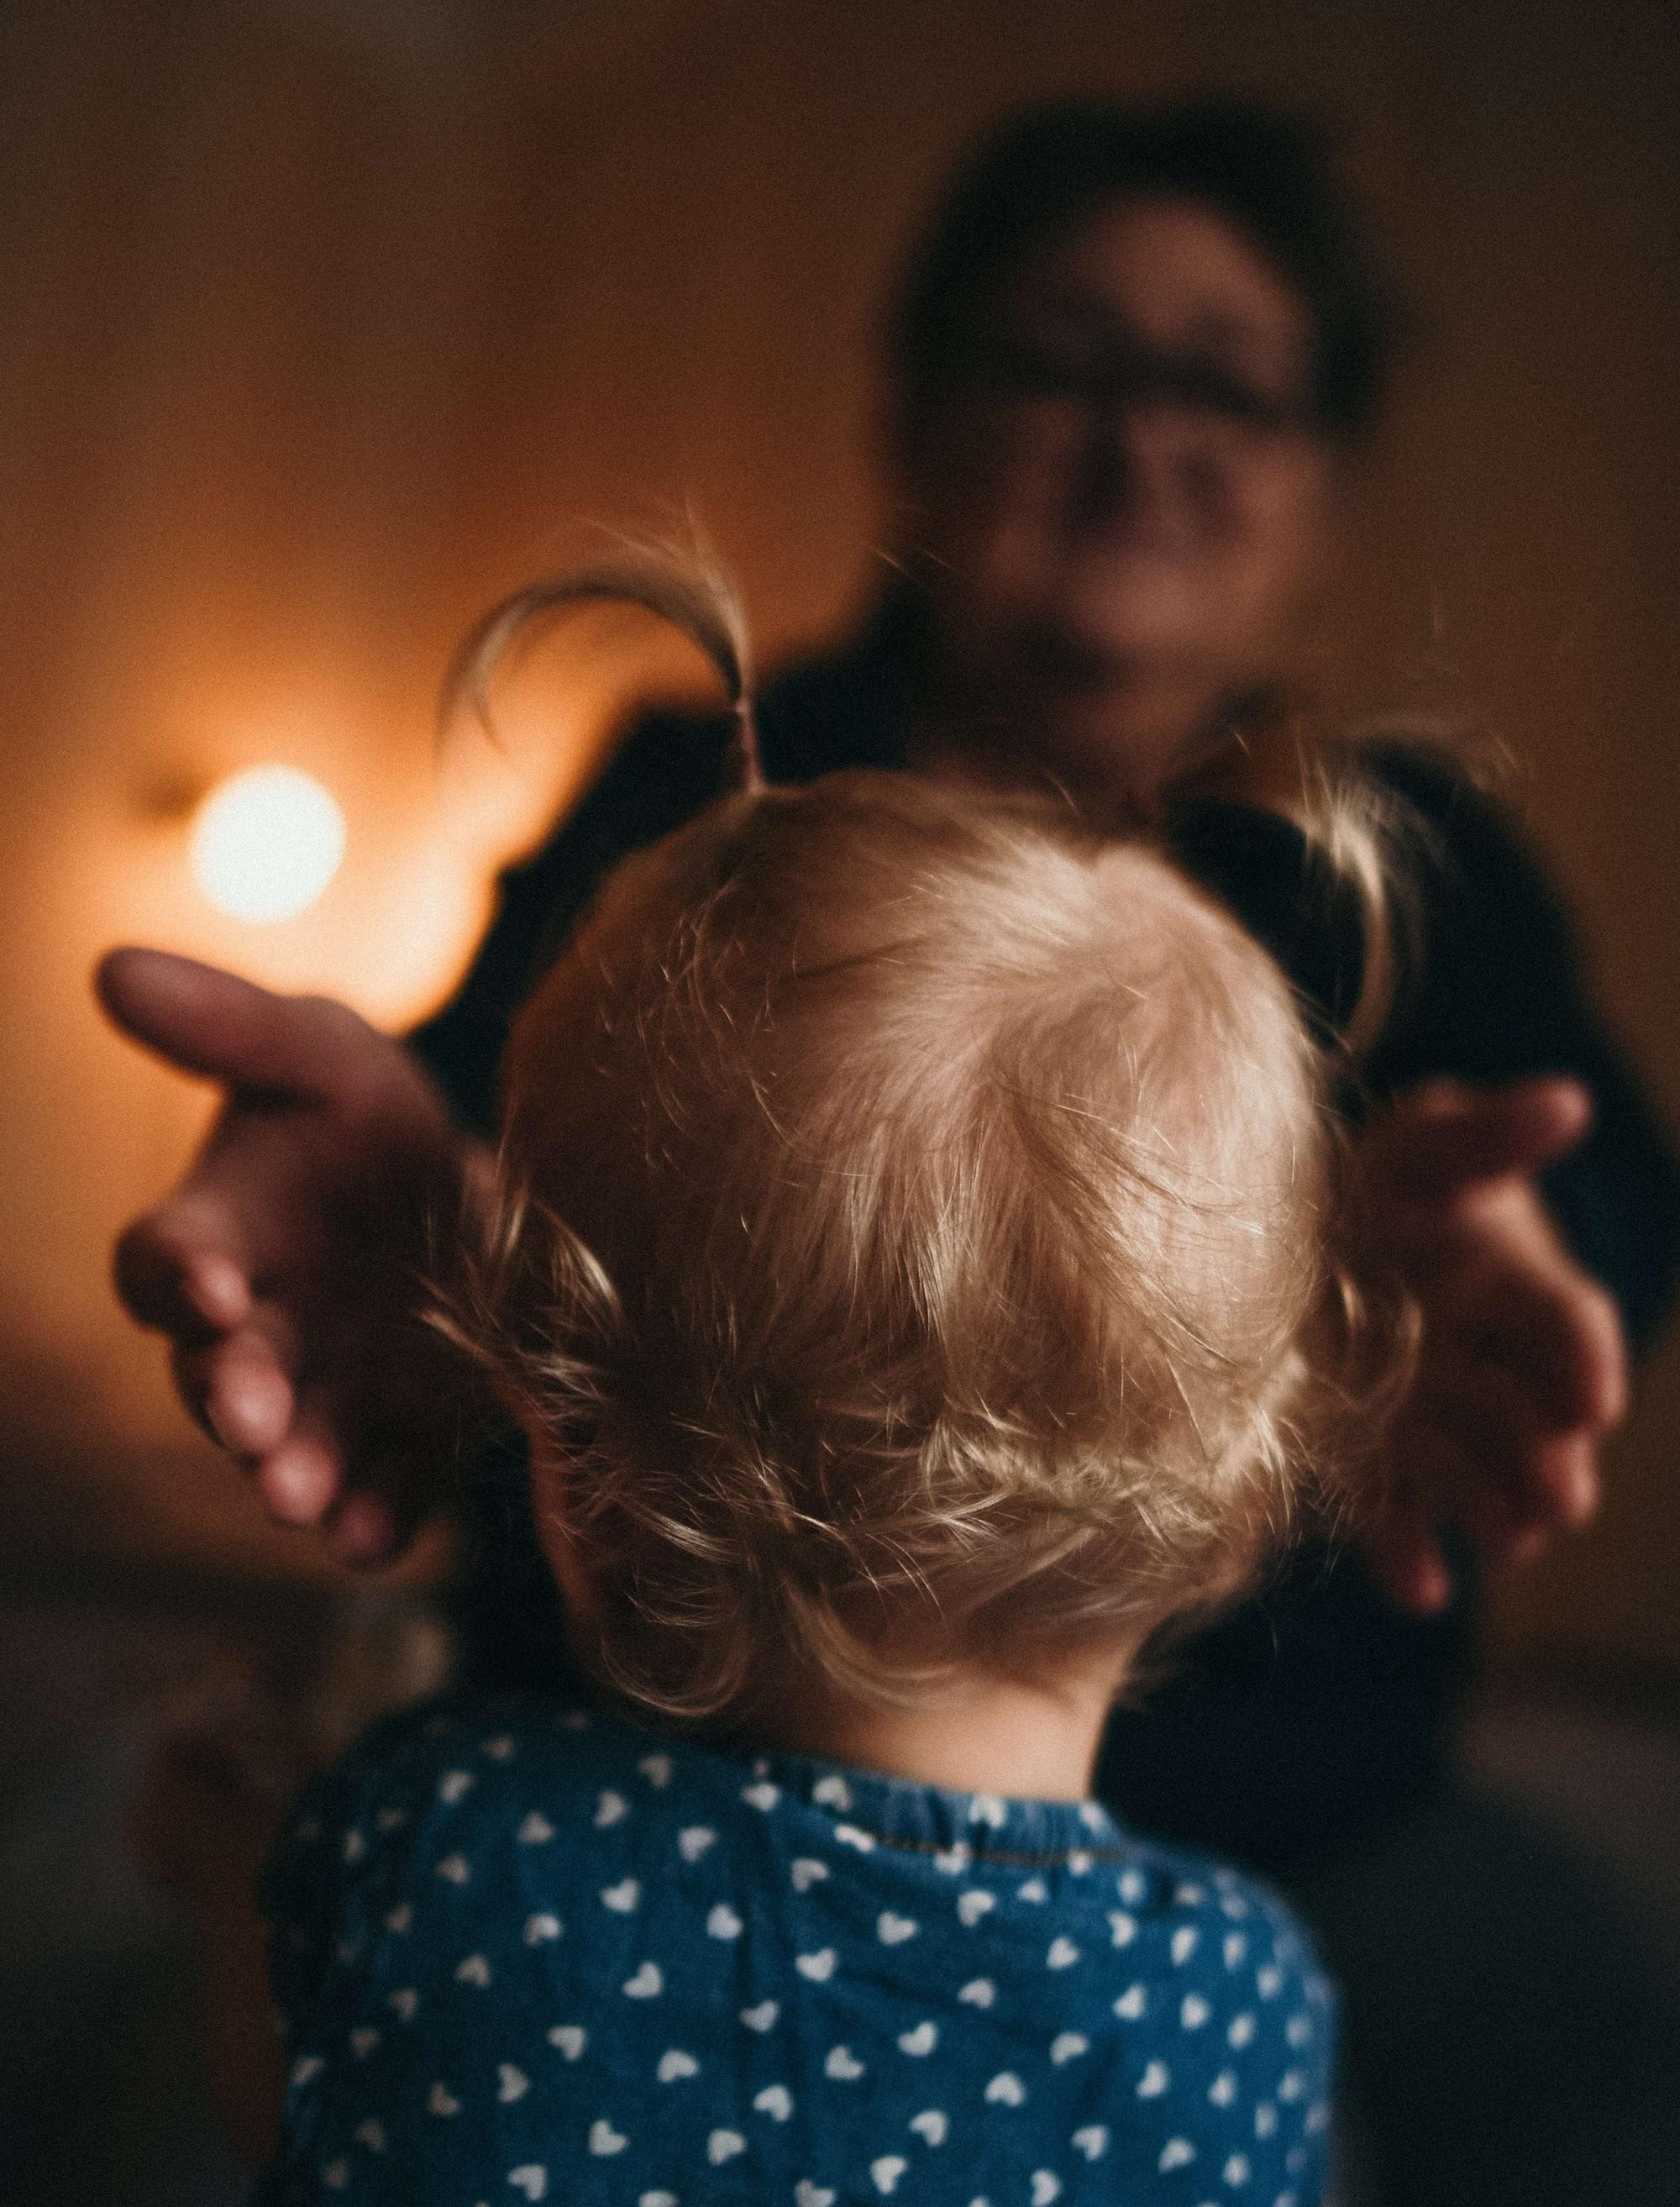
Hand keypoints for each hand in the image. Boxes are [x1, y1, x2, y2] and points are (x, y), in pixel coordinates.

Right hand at [98, 947, 482, 1561]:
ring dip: (290, 1472)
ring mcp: (329, 1393)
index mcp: (220, 1235)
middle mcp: (260, 1330)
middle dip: (233, 1397)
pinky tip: (373, 1538)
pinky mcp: (403, 1440)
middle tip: (251, 1421)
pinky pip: (377, 1491)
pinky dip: (371, 1519)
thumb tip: (111, 966)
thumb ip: (229, 1024)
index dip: (179, 1277)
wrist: (478, 1192)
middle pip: (220, 1376)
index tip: (210, 1286)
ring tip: (300, 1498)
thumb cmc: (367, 1116)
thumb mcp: (316, 1051)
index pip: (167, 1264)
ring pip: (290, 1446)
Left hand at [1351, 1077, 1626, 1611]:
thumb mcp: (1420, 1145)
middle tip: (1560, 1492)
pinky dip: (1408, 1552)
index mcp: (1518, 1292)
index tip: (1591, 1393)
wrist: (1288, 1237)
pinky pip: (1392, 1515)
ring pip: (1475, 1476)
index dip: (1582, 1361)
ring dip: (1494, 1508)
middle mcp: (1487, 1368)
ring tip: (1510, 1537)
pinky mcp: (1370, 1465)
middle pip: (1530, 1423)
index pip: (1566, 1329)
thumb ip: (1486, 1136)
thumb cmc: (1376, 1182)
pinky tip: (1420, 1586)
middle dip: (1546, 1457)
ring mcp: (1431, 1422)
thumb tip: (1568, 1101)